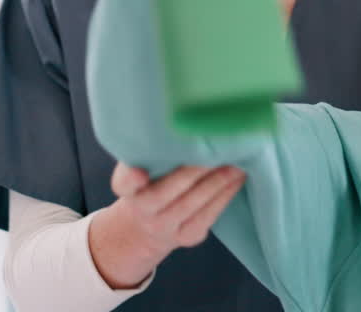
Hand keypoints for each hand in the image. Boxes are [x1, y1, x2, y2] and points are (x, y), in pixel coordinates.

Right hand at [88, 162, 246, 288]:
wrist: (148, 225)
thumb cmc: (151, 181)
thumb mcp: (141, 165)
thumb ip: (153, 150)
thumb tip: (184, 124)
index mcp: (126, 187)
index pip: (123, 182)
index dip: (131, 178)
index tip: (139, 172)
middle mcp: (141, 209)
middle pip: (164, 193)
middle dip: (194, 171)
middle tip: (217, 150)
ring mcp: (163, 227)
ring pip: (191, 204)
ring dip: (217, 182)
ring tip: (236, 163)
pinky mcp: (186, 236)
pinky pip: (207, 216)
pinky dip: (225, 195)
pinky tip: (237, 179)